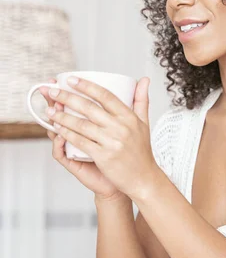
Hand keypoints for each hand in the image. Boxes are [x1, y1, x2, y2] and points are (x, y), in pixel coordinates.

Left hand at [45, 76, 159, 201]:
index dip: (86, 86)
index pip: (105, 96)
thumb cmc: (141, 151)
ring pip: (82, 125)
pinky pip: (81, 142)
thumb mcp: (144, 123)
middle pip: (89, 108)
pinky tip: (57, 129)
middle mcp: (121, 128)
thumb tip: (144, 79)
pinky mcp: (103, 156)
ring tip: (50, 110)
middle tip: (53, 91)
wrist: (143, 178)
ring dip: (63, 117)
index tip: (71, 79)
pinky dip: (67, 134)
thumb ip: (141, 100)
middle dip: (67, 98)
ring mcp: (112, 142)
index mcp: (129, 117)